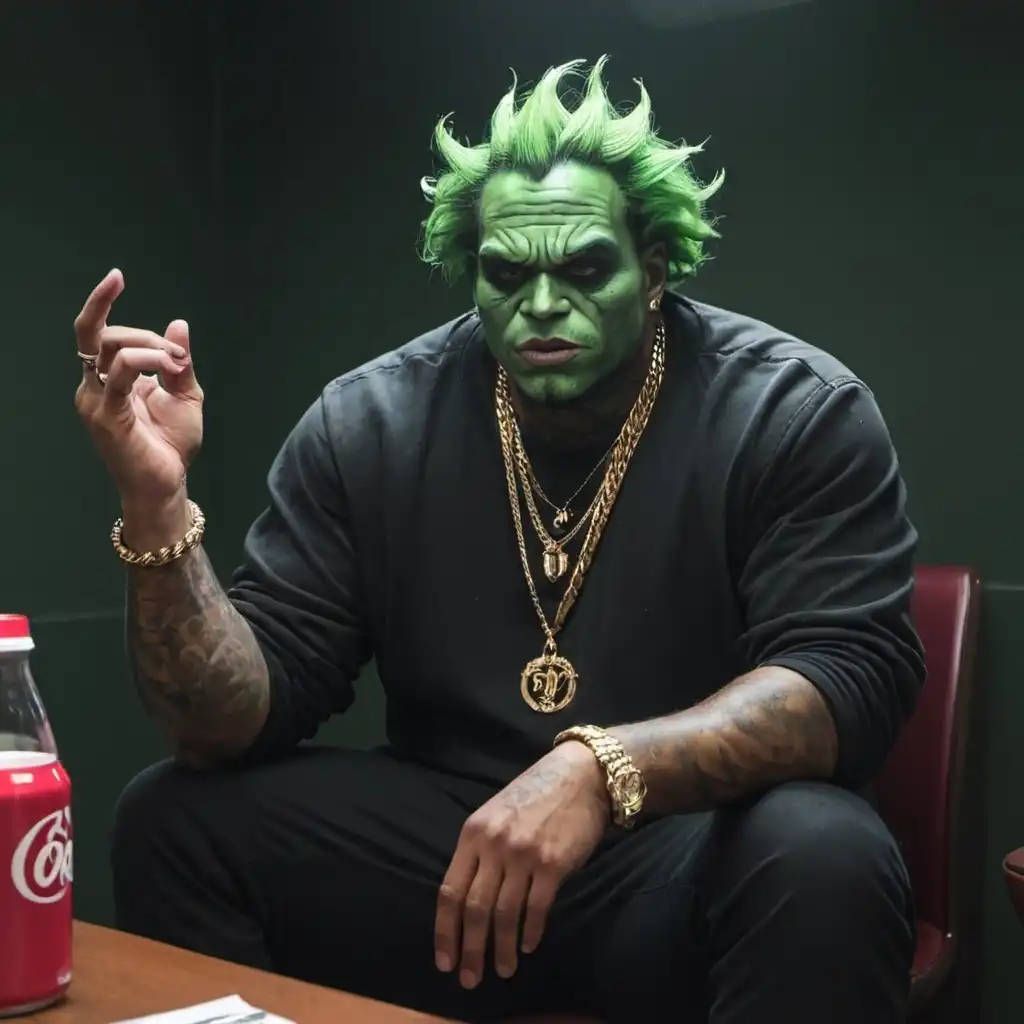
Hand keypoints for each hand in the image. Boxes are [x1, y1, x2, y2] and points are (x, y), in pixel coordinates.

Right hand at [73, 269, 202, 519]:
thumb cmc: (172, 445)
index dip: (100, 301)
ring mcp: (96, 400)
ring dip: (150, 347)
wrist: (168, 483)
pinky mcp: (105, 415)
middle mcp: (94, 386)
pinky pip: (119, 373)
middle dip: (143, 333)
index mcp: (108, 379)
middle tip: (176, 353)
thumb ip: (180, 362)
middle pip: (101, 335)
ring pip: (110, 348)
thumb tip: (178, 324)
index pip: (94, 332)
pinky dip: (146, 360)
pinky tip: (168, 366)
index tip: (116, 276)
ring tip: (178, 364)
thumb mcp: (185, 395)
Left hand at [434, 742, 608, 989]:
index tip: (444, 960)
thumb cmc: (535, 795)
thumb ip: (479, 850)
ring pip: (504, 914)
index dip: (445, 931)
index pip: (449, 891)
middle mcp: (494, 844)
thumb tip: (467, 900)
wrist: (580, 774)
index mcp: (473, 833)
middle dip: (470, 949)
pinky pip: (536, 907)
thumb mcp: (495, 814)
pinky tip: (528, 945)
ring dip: (501, 948)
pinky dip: (530, 932)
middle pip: (474, 909)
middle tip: (470, 979)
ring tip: (503, 969)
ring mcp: (523, 854)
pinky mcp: (553, 863)